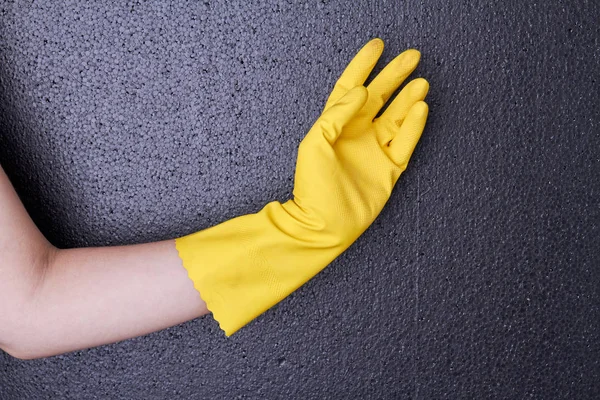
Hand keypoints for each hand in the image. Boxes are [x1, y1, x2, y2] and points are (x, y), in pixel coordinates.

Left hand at [284, 38, 428, 246]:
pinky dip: (414, 125)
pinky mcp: (389, 169)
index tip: (378, 45)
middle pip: (379, 97)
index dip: (364, 65)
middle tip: (412, 56)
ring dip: (408, 98)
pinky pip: (406, 142)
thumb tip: (360, 90)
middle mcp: (357, 134)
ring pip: (396, 117)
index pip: (351, 86)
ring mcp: (374, 151)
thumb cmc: (312, 186)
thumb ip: (337, 114)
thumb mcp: (315, 142)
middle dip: (395, 76)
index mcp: (336, 125)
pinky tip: (421, 108)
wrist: (323, 224)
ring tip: (421, 82)